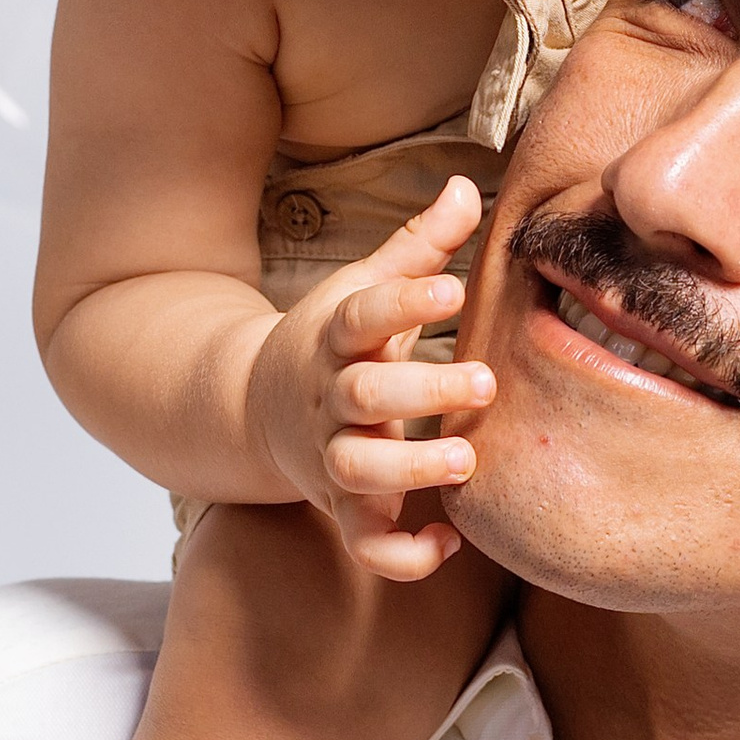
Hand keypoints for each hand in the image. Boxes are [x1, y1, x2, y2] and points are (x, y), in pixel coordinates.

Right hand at [242, 176, 497, 576]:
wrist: (254, 408)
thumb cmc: (334, 342)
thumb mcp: (364, 289)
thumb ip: (419, 246)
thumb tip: (471, 184)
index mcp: (338, 337)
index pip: (364, 314)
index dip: (404, 302)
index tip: (452, 290)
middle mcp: (330, 399)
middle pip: (363, 395)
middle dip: (421, 391)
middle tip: (485, 383)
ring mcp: (331, 457)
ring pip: (358, 471)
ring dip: (410, 469)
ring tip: (465, 461)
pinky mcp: (341, 508)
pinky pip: (364, 544)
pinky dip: (400, 555)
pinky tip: (449, 541)